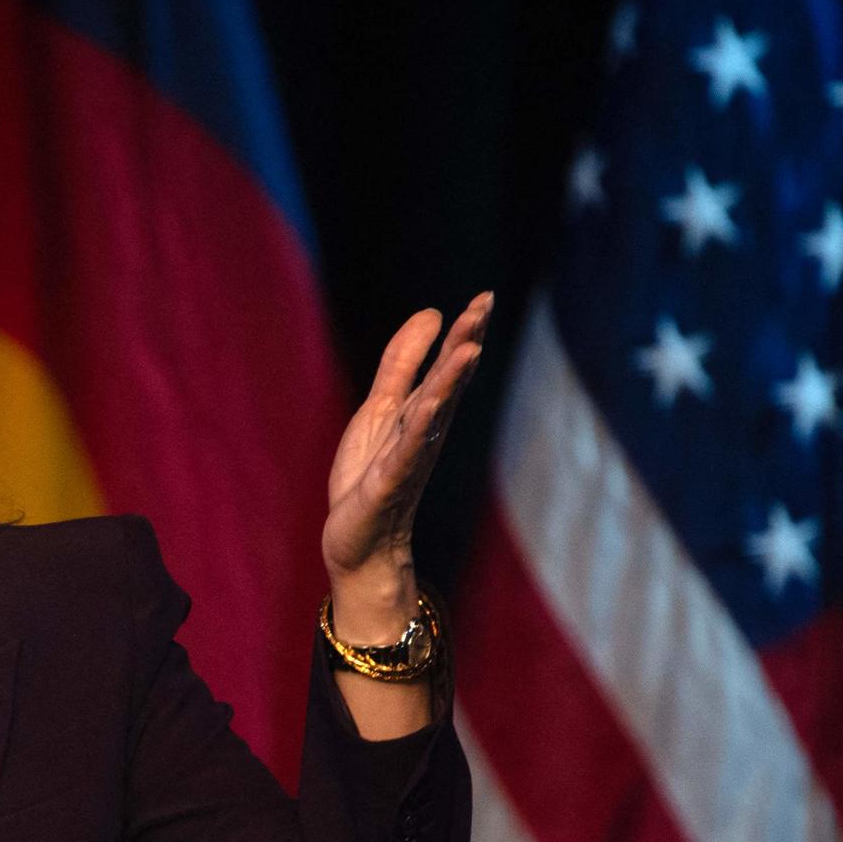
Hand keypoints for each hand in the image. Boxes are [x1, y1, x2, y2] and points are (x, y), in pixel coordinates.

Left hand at [322, 293, 490, 631]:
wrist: (359, 543)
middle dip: (464, 343)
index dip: (464, 332)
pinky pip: (406, 450)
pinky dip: (419, 426)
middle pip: (448, 382)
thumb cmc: (371, 477)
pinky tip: (430, 404)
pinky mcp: (389, 482)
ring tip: (467, 348)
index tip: (483, 298)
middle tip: (483, 307)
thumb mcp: (380, 408)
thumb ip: (402, 364)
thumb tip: (432, 314)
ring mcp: (410, 456)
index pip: (447, 366)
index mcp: (423, 412)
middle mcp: (425, 431)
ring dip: (450, 381)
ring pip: (433, 411)